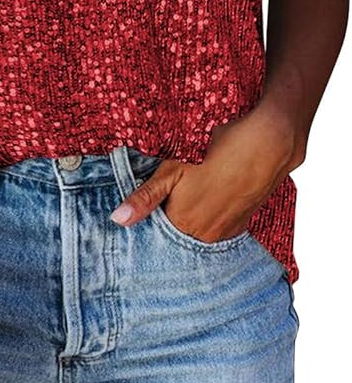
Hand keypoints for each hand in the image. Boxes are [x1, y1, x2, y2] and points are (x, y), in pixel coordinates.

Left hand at [110, 98, 303, 239]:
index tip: (148, 211)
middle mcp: (205, 235)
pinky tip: (210, 204)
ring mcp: (226, 232)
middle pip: (178, 237)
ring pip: (199, 235)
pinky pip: (219, 232)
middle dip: (169, 225)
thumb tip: (118, 219)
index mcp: (183, 223)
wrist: (265, 146)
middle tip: (172, 201)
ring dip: (191, 224)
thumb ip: (145, 197)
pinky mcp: (241, 226)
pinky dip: (211, 222)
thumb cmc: (214, 154)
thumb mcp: (172, 171)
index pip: (157, 234)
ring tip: (192, 202)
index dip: (150, 222)